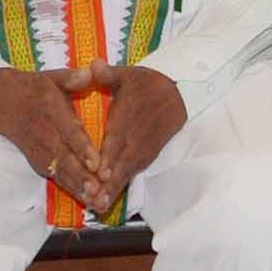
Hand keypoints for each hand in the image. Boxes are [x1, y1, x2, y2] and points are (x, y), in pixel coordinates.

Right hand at [0, 66, 112, 210]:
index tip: (96, 162)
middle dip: (82, 175)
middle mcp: (45, 134)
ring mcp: (39, 149)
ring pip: (60, 171)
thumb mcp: (51, 77)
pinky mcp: (36, 159)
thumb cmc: (33, 88)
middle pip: (65, 158)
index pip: (69, 133)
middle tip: (98, 189)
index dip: (82, 148)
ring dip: (77, 186)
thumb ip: (72, 78)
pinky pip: (54, 175)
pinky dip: (68, 187)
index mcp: (51, 111)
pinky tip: (84, 198)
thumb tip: (89, 72)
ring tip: (94, 200)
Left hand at [68, 63, 186, 200]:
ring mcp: (144, 147)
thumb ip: (108, 73)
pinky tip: (110, 198)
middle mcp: (136, 136)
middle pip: (122, 161)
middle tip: (95, 200)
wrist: (178, 93)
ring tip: (100, 206)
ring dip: (115, 188)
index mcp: (128, 116)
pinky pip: (135, 171)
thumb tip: (93, 64)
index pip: (118, 139)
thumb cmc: (146, 84)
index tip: (101, 173)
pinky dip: (122, 185)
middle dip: (109, 182)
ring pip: (128, 170)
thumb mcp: (127, 75)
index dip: (110, 156)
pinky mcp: (148, 154)